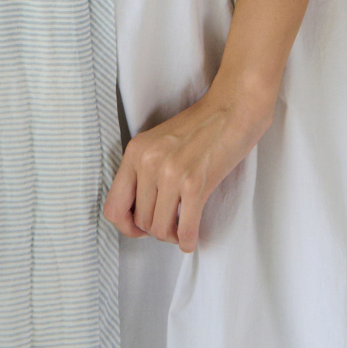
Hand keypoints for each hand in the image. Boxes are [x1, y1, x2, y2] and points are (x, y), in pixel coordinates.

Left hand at [102, 81, 274, 254]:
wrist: (233, 107)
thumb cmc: (202, 124)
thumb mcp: (160, 142)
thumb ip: (144, 171)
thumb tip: (139, 211)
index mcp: (136, 152)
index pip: (113, 206)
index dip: (125, 225)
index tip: (140, 227)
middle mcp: (149, 163)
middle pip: (140, 221)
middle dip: (155, 229)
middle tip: (170, 224)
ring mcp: (171, 174)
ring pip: (160, 229)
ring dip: (171, 235)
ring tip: (181, 229)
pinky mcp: (196, 184)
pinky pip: (185, 229)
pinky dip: (187, 240)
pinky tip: (191, 239)